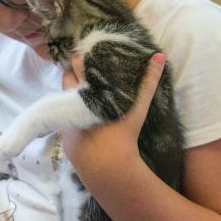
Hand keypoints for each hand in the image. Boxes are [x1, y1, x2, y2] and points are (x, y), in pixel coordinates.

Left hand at [60, 54, 165, 180]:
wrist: (109, 167)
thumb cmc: (123, 135)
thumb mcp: (137, 108)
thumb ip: (148, 82)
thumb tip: (158, 57)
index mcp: (86, 93)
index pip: (76, 67)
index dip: (77, 59)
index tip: (82, 53)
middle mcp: (70, 105)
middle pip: (65, 81)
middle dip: (71, 75)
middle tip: (81, 70)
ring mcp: (65, 121)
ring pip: (62, 101)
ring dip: (70, 96)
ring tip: (82, 91)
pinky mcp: (64, 139)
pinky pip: (64, 121)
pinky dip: (71, 116)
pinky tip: (81, 116)